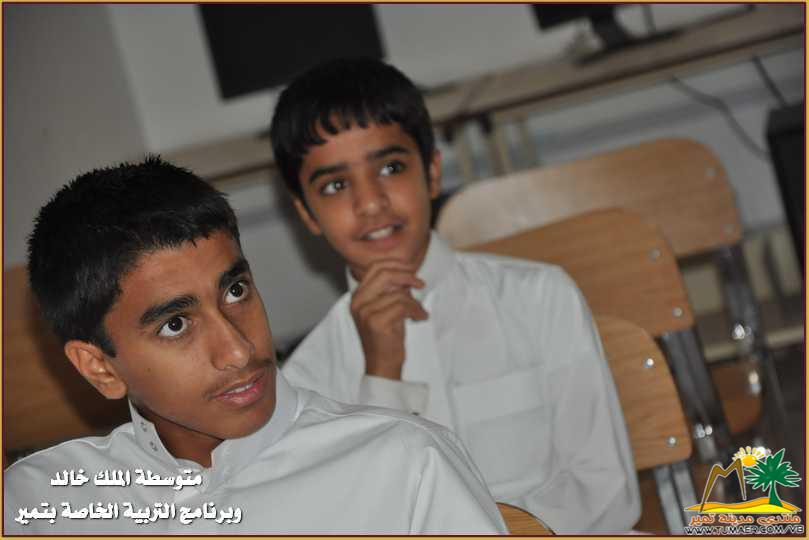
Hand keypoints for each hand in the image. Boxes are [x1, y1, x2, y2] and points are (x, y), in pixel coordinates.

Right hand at [350, 260, 428, 379]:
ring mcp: (365, 312)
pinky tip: (420, 317)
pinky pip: (403, 306)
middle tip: (420, 284)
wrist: (382, 364)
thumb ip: (392, 290)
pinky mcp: (376, 322)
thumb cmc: (387, 337)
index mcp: (358, 296)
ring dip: (414, 302)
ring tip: (419, 311)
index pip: (375, 267)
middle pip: (385, 274)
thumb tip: (407, 273)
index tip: (412, 271)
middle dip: (407, 276)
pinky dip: (417, 310)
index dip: (396, 265)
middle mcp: (358, 302)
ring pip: (398, 293)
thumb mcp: (387, 308)